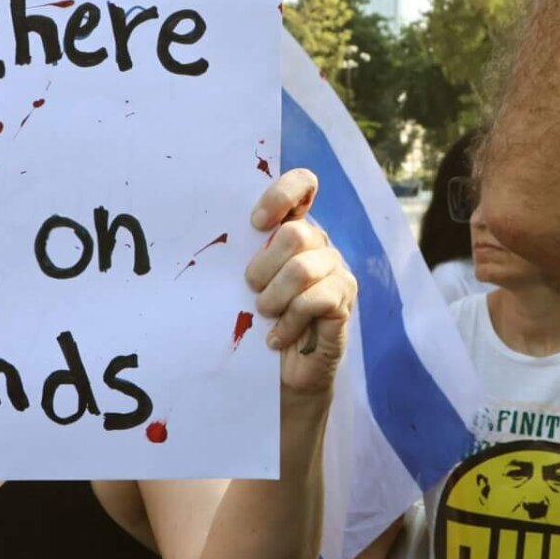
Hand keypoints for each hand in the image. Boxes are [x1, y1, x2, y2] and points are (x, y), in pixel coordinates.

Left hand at [244, 169, 352, 399]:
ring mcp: (337, 270)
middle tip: (252, 291)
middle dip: (263, 268)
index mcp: (294, 227)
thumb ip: (244, 253)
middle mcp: (320, 243)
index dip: (280, 196)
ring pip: (303, 270)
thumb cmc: (257, 321)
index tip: (255, 223)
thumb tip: (214, 233)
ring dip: (273, 299)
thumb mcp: (246, 281)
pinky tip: (276, 337)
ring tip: (265, 315)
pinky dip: (288, 322)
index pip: (302, 184)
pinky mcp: (344, 300)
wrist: (281, 374)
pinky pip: (315, 300)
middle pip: (295, 234)